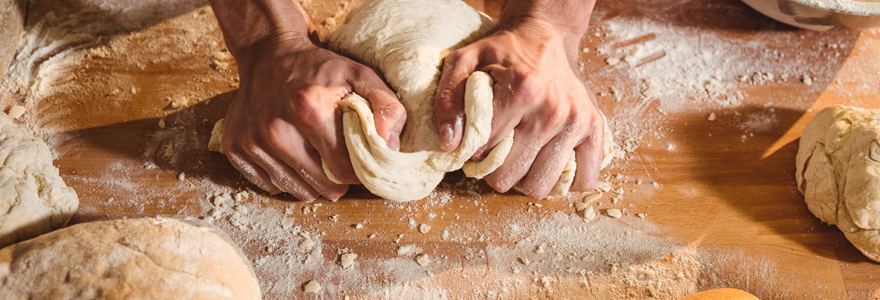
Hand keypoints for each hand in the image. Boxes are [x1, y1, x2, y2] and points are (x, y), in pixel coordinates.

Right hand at [222, 38, 405, 200]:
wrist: (269, 53)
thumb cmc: (319, 69)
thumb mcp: (360, 76)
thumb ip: (386, 107)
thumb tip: (391, 147)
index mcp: (309, 111)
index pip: (344, 171)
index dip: (356, 171)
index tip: (357, 159)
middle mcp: (275, 129)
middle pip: (321, 187)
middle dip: (335, 179)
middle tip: (336, 158)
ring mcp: (252, 141)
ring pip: (296, 191)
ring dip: (311, 181)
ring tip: (315, 154)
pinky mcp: (235, 148)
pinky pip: (269, 186)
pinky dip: (284, 177)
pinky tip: (291, 154)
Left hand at [434, 18, 603, 198]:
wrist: (546, 35)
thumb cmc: (503, 51)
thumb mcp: (465, 61)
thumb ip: (449, 100)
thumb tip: (451, 144)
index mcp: (522, 91)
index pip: (484, 151)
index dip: (473, 151)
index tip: (477, 139)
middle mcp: (553, 110)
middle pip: (510, 176)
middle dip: (495, 170)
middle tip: (496, 151)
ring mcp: (577, 121)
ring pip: (540, 186)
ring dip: (524, 179)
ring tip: (520, 158)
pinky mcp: (594, 128)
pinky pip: (584, 180)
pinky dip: (564, 182)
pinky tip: (548, 163)